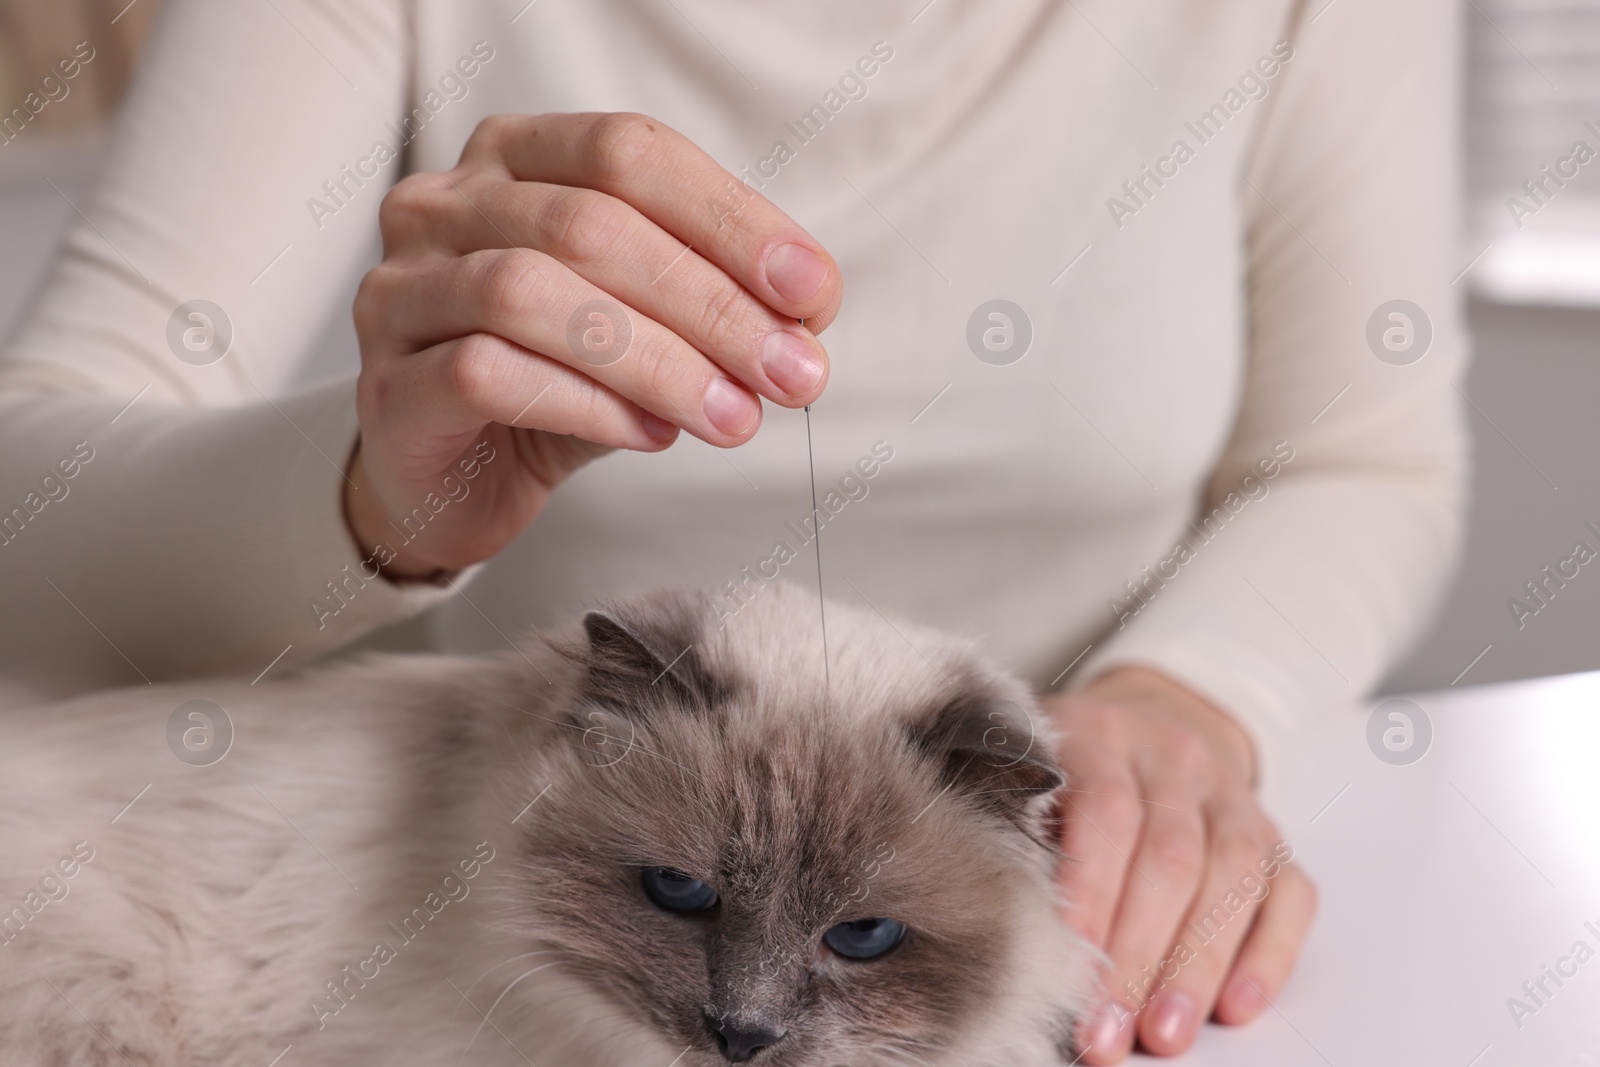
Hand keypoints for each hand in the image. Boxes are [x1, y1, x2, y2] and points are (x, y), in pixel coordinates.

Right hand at [345, 112, 842, 578]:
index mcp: (514, 156)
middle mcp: (442, 203)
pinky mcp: (387, 383)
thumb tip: (805, 313)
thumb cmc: (552, 382)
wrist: (447, 479)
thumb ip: (706, 299)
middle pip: (591, 224)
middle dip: (713, 305)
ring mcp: (400, 290)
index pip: (630, 153)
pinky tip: (650, 435)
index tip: (815, 293)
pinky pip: (488, 372)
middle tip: (793, 373)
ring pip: (533, 294)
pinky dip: (589, 404)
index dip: (732, 219)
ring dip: (659, 361)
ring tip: (735, 417)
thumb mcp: (641, 324)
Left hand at [1044, 667, 1316, 1061]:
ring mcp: (1232, 794)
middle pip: (1171, 857)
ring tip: (1165, 1034)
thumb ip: (1023, 836)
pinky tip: (1236, 1006)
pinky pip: (1291, 893)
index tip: (1068, 976)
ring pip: (1233, 876)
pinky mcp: (1275, 833)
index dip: (1091, 900)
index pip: (1106, 815)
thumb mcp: (1027, 777)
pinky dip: (1268, 955)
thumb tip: (1016, 936)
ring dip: (1196, 967)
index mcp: (1103, 735)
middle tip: (1108, 1030)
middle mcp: (1174, 757)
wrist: (1146, 717)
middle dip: (1138, 956)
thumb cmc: (1065, 769)